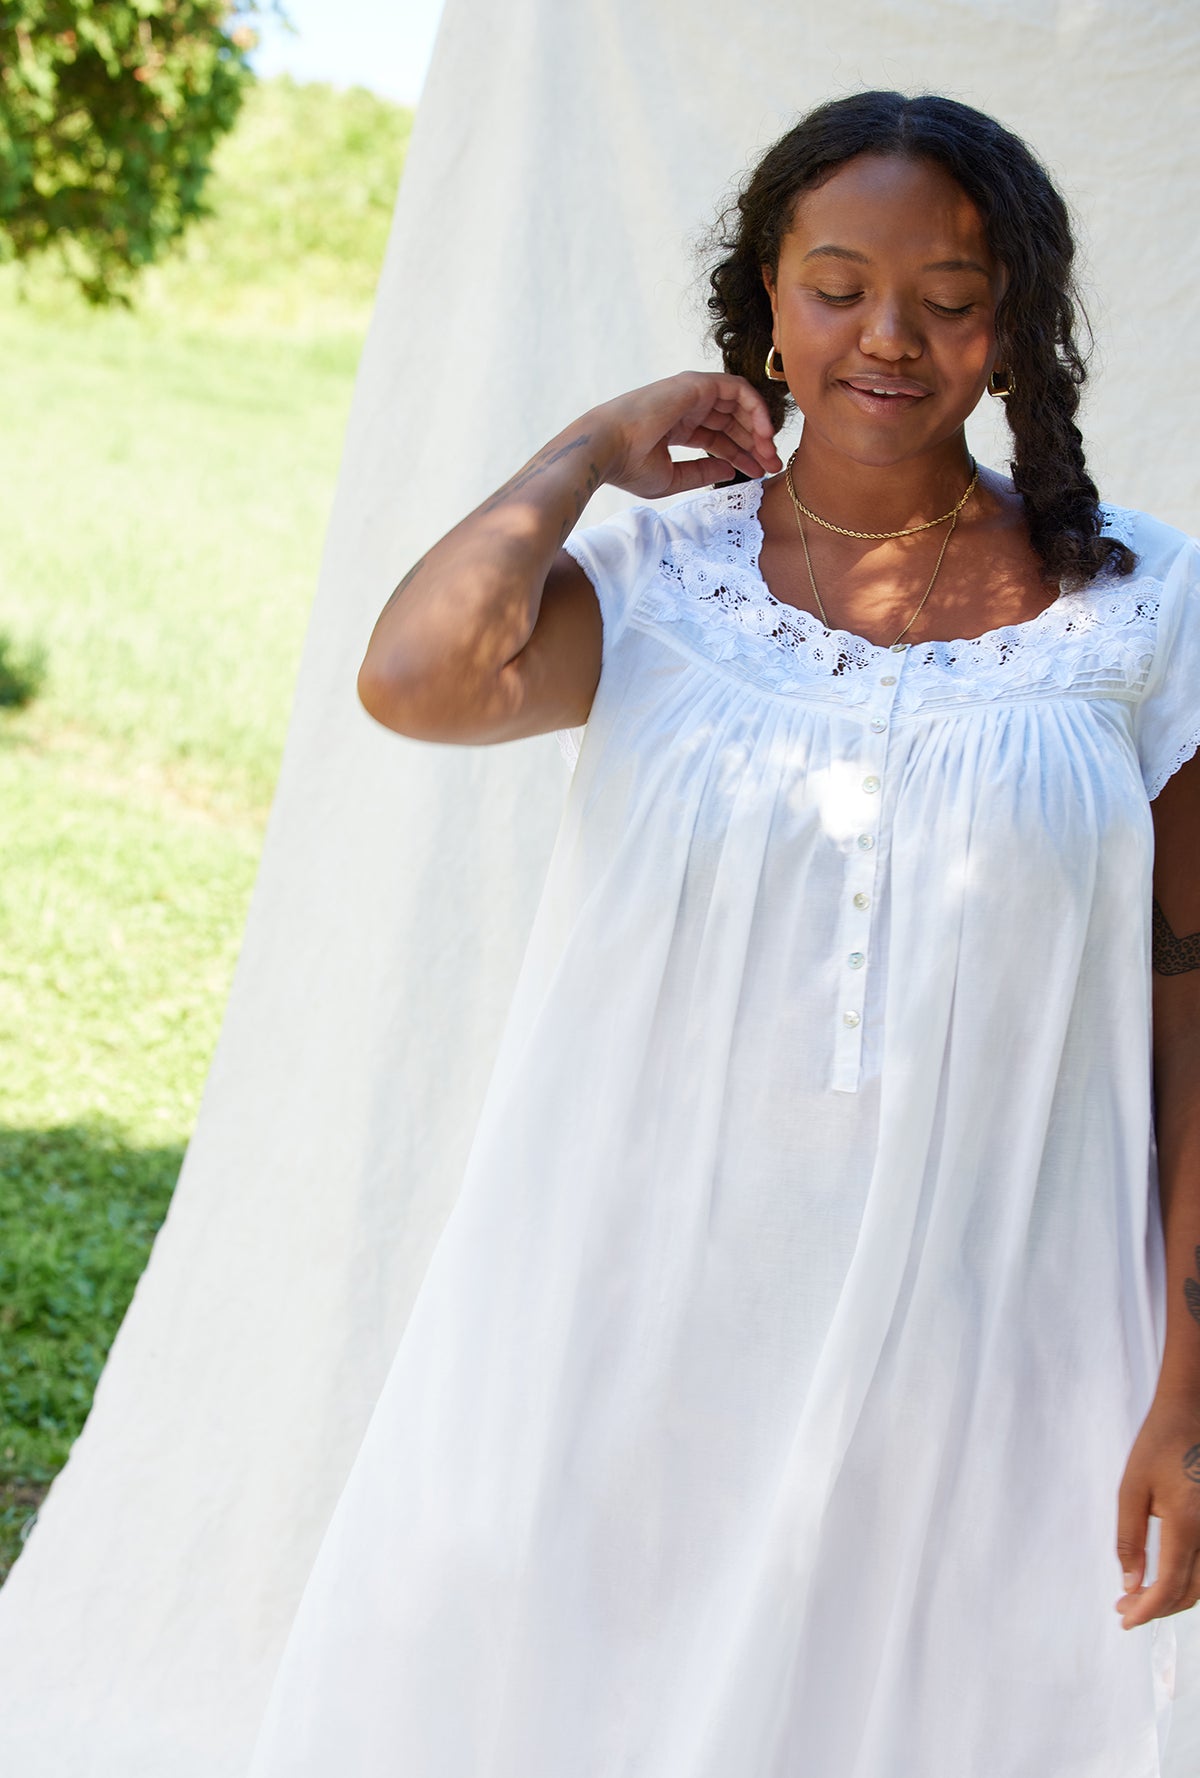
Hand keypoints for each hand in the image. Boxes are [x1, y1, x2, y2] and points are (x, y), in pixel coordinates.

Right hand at [593, 371, 781, 499]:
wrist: (608, 449)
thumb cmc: (630, 467)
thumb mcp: (673, 478)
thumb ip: (703, 473)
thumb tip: (731, 470)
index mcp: (679, 427)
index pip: (720, 439)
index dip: (742, 456)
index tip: (759, 474)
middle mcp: (687, 407)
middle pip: (734, 422)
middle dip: (756, 444)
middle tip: (773, 466)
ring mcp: (693, 393)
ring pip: (740, 405)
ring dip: (759, 428)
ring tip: (770, 454)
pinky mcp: (698, 384)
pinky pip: (739, 390)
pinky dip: (756, 409)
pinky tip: (764, 434)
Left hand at [1115, 1395, 1199, 1626]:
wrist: (1192, 1414)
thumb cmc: (1159, 1445)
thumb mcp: (1132, 1489)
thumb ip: (1130, 1539)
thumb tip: (1130, 1584)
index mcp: (1188, 1525)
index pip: (1170, 1586)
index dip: (1147, 1610)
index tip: (1124, 1619)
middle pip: (1192, 1593)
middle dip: (1158, 1607)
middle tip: (1125, 1607)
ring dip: (1175, 1597)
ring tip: (1140, 1596)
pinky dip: (1190, 1580)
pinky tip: (1166, 1577)